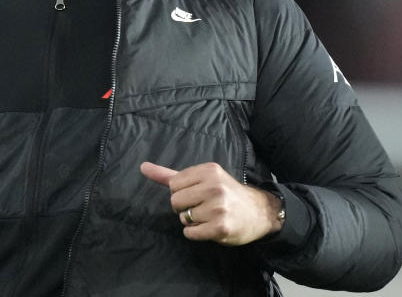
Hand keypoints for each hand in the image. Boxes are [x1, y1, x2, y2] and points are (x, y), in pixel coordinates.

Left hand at [140, 161, 281, 245]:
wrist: (259, 212)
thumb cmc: (226, 194)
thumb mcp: (201, 178)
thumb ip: (168, 174)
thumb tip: (142, 167)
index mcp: (208, 170)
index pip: (173, 184)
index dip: (181, 193)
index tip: (197, 194)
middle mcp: (214, 186)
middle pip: (175, 201)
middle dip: (184, 207)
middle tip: (203, 207)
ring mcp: (218, 207)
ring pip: (183, 218)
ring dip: (192, 221)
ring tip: (210, 216)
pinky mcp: (221, 227)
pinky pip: (190, 233)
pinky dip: (195, 233)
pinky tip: (209, 228)